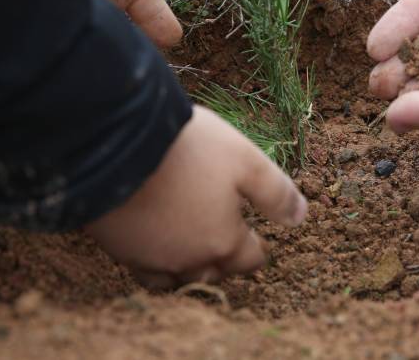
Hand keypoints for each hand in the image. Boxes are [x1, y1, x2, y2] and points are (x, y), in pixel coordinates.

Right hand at [84, 105, 307, 287]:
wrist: (116, 142)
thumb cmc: (187, 149)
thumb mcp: (245, 159)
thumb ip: (276, 192)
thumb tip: (302, 216)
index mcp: (223, 241)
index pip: (250, 260)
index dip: (255, 247)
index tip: (254, 234)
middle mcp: (188, 260)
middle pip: (214, 272)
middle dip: (223, 258)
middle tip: (225, 235)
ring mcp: (151, 258)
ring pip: (178, 277)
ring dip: (190, 263)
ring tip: (192, 239)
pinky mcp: (119, 249)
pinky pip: (144, 268)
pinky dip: (156, 260)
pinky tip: (156, 239)